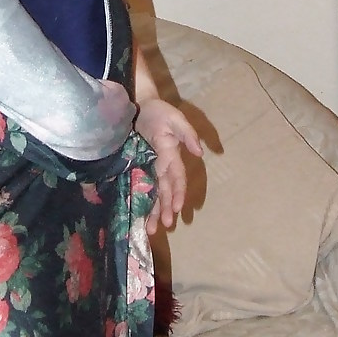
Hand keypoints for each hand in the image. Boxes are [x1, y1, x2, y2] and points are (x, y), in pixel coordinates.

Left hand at [135, 97, 201, 234]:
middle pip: (165, 191)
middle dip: (166, 209)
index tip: (177, 209)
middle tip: (165, 227)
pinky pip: (140, 187)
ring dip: (154, 212)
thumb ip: (188, 134)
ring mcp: (149, 167)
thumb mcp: (175, 119)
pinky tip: (139, 217)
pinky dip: (141, 202)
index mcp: (171, 156)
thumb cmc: (159, 111)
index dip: (177, 193)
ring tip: (152, 231)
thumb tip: (200, 152)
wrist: (138, 105)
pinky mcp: (137, 167)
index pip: (177, 178)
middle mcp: (162, 166)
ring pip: (154, 193)